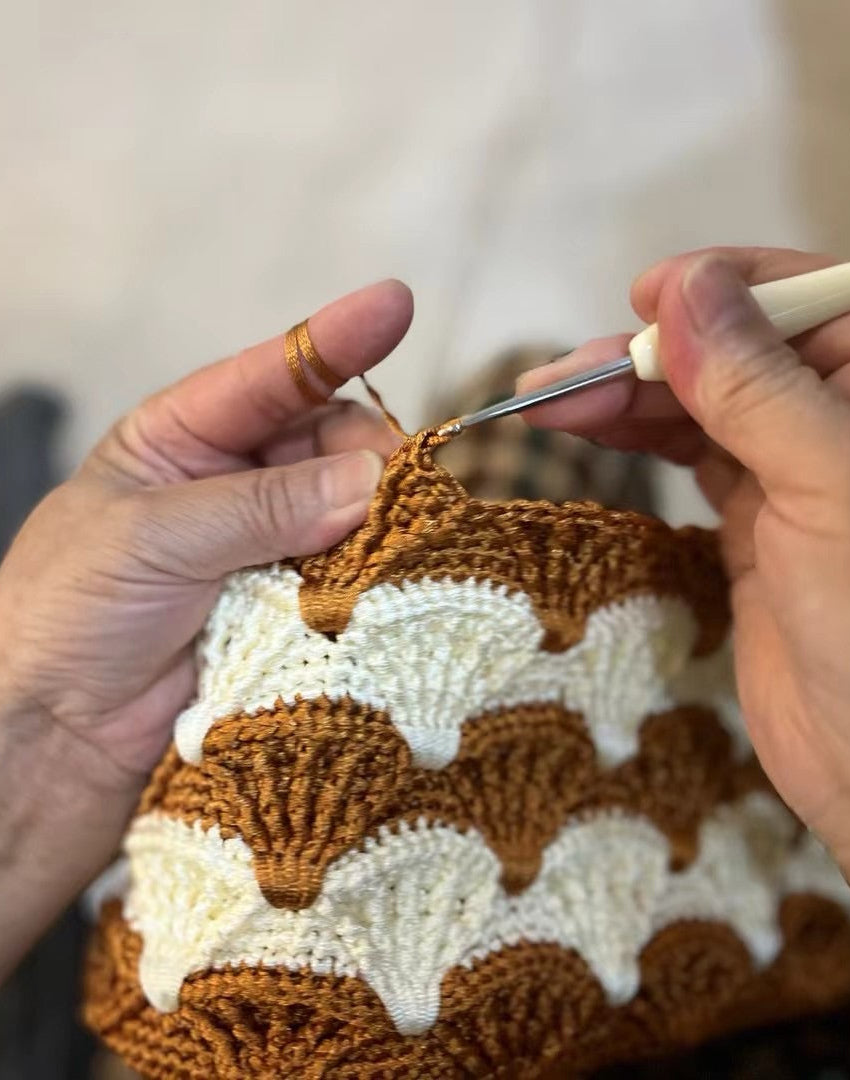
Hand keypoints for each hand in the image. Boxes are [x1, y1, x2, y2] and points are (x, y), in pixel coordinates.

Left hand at [0, 279, 410, 972]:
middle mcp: (234, 483)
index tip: (396, 305)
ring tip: (395, 534)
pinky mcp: (293, 607)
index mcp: (183, 438)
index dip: (334, 339)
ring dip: (376, 516)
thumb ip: (263, 505)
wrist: (54, 735)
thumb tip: (370, 480)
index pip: (270, 375)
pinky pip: (351, 575)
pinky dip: (374, 572)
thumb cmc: (69, 612)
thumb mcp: (155, 536)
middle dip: (365, 452)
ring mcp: (268, 546)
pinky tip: (390, 576)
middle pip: (327, 440)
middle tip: (392, 485)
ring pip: (350, 508)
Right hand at [520, 250, 849, 1076]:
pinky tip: (591, 431)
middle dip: (657, 354)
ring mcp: (806, 482)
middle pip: (748, 353)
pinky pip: (694, 464)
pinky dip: (642, 444)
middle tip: (565, 373)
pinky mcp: (759, 535)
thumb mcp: (844, 488)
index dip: (735, 286)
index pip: (823, 298)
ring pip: (709, 408)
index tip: (648, 293)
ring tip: (546, 400)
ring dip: (631, 398)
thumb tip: (683, 289)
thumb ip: (761, 385)